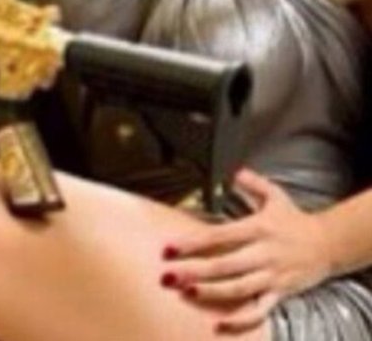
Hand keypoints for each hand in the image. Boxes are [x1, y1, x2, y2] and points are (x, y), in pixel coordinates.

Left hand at [160, 169, 333, 332]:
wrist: (329, 244)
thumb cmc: (295, 220)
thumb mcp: (276, 196)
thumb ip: (254, 183)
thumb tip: (236, 173)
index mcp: (258, 228)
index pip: (219, 236)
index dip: (192, 243)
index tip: (168, 248)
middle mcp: (263, 253)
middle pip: (224, 265)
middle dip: (194, 271)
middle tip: (168, 274)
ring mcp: (271, 276)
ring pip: (238, 288)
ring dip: (210, 293)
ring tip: (185, 293)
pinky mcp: (279, 294)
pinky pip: (259, 311)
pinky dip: (240, 321)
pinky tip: (219, 324)